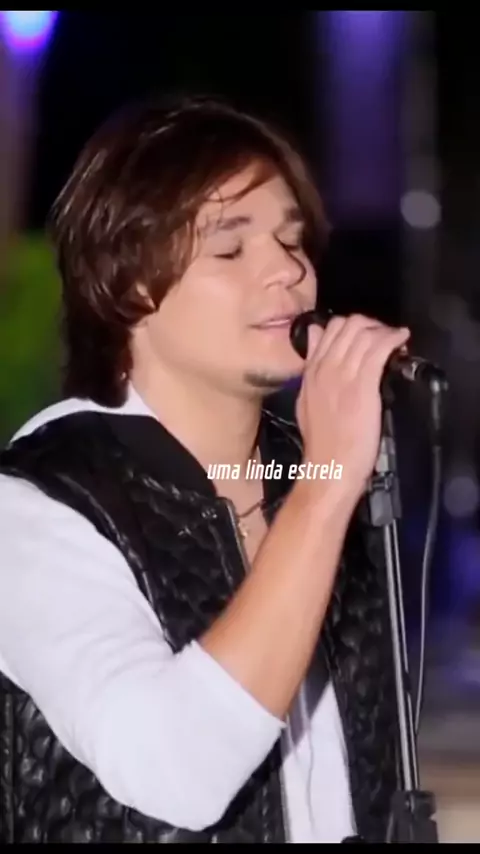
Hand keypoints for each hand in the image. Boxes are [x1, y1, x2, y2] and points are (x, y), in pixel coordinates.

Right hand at [295, 314, 409, 506]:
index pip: (330, 329)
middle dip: (371, 325)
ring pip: (364, 333)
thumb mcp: (306, 400)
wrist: (329, 465)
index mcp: (311, 371)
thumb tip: (314, 341)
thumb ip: (311, 370)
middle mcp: (325, 368)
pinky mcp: (362, 385)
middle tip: (384, 336)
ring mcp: (343, 375)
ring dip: (384, 331)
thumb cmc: (322, 442)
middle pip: (349, 325)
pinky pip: (378, 349)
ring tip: (396, 339)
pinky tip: (401, 339)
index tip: (367, 335)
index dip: (353, 326)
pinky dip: (393, 339)